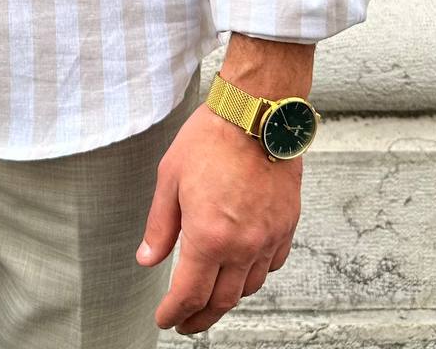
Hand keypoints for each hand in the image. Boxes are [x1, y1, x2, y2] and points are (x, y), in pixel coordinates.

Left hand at [136, 101, 301, 333]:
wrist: (256, 113)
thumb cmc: (212, 137)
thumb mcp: (170, 178)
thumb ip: (160, 225)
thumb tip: (148, 258)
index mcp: (209, 236)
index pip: (189, 294)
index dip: (174, 313)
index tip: (165, 318)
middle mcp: (242, 245)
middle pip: (221, 300)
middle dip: (200, 317)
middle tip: (186, 321)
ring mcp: (268, 237)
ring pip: (248, 287)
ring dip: (228, 298)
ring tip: (212, 296)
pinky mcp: (286, 225)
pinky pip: (272, 265)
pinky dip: (255, 274)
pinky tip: (243, 268)